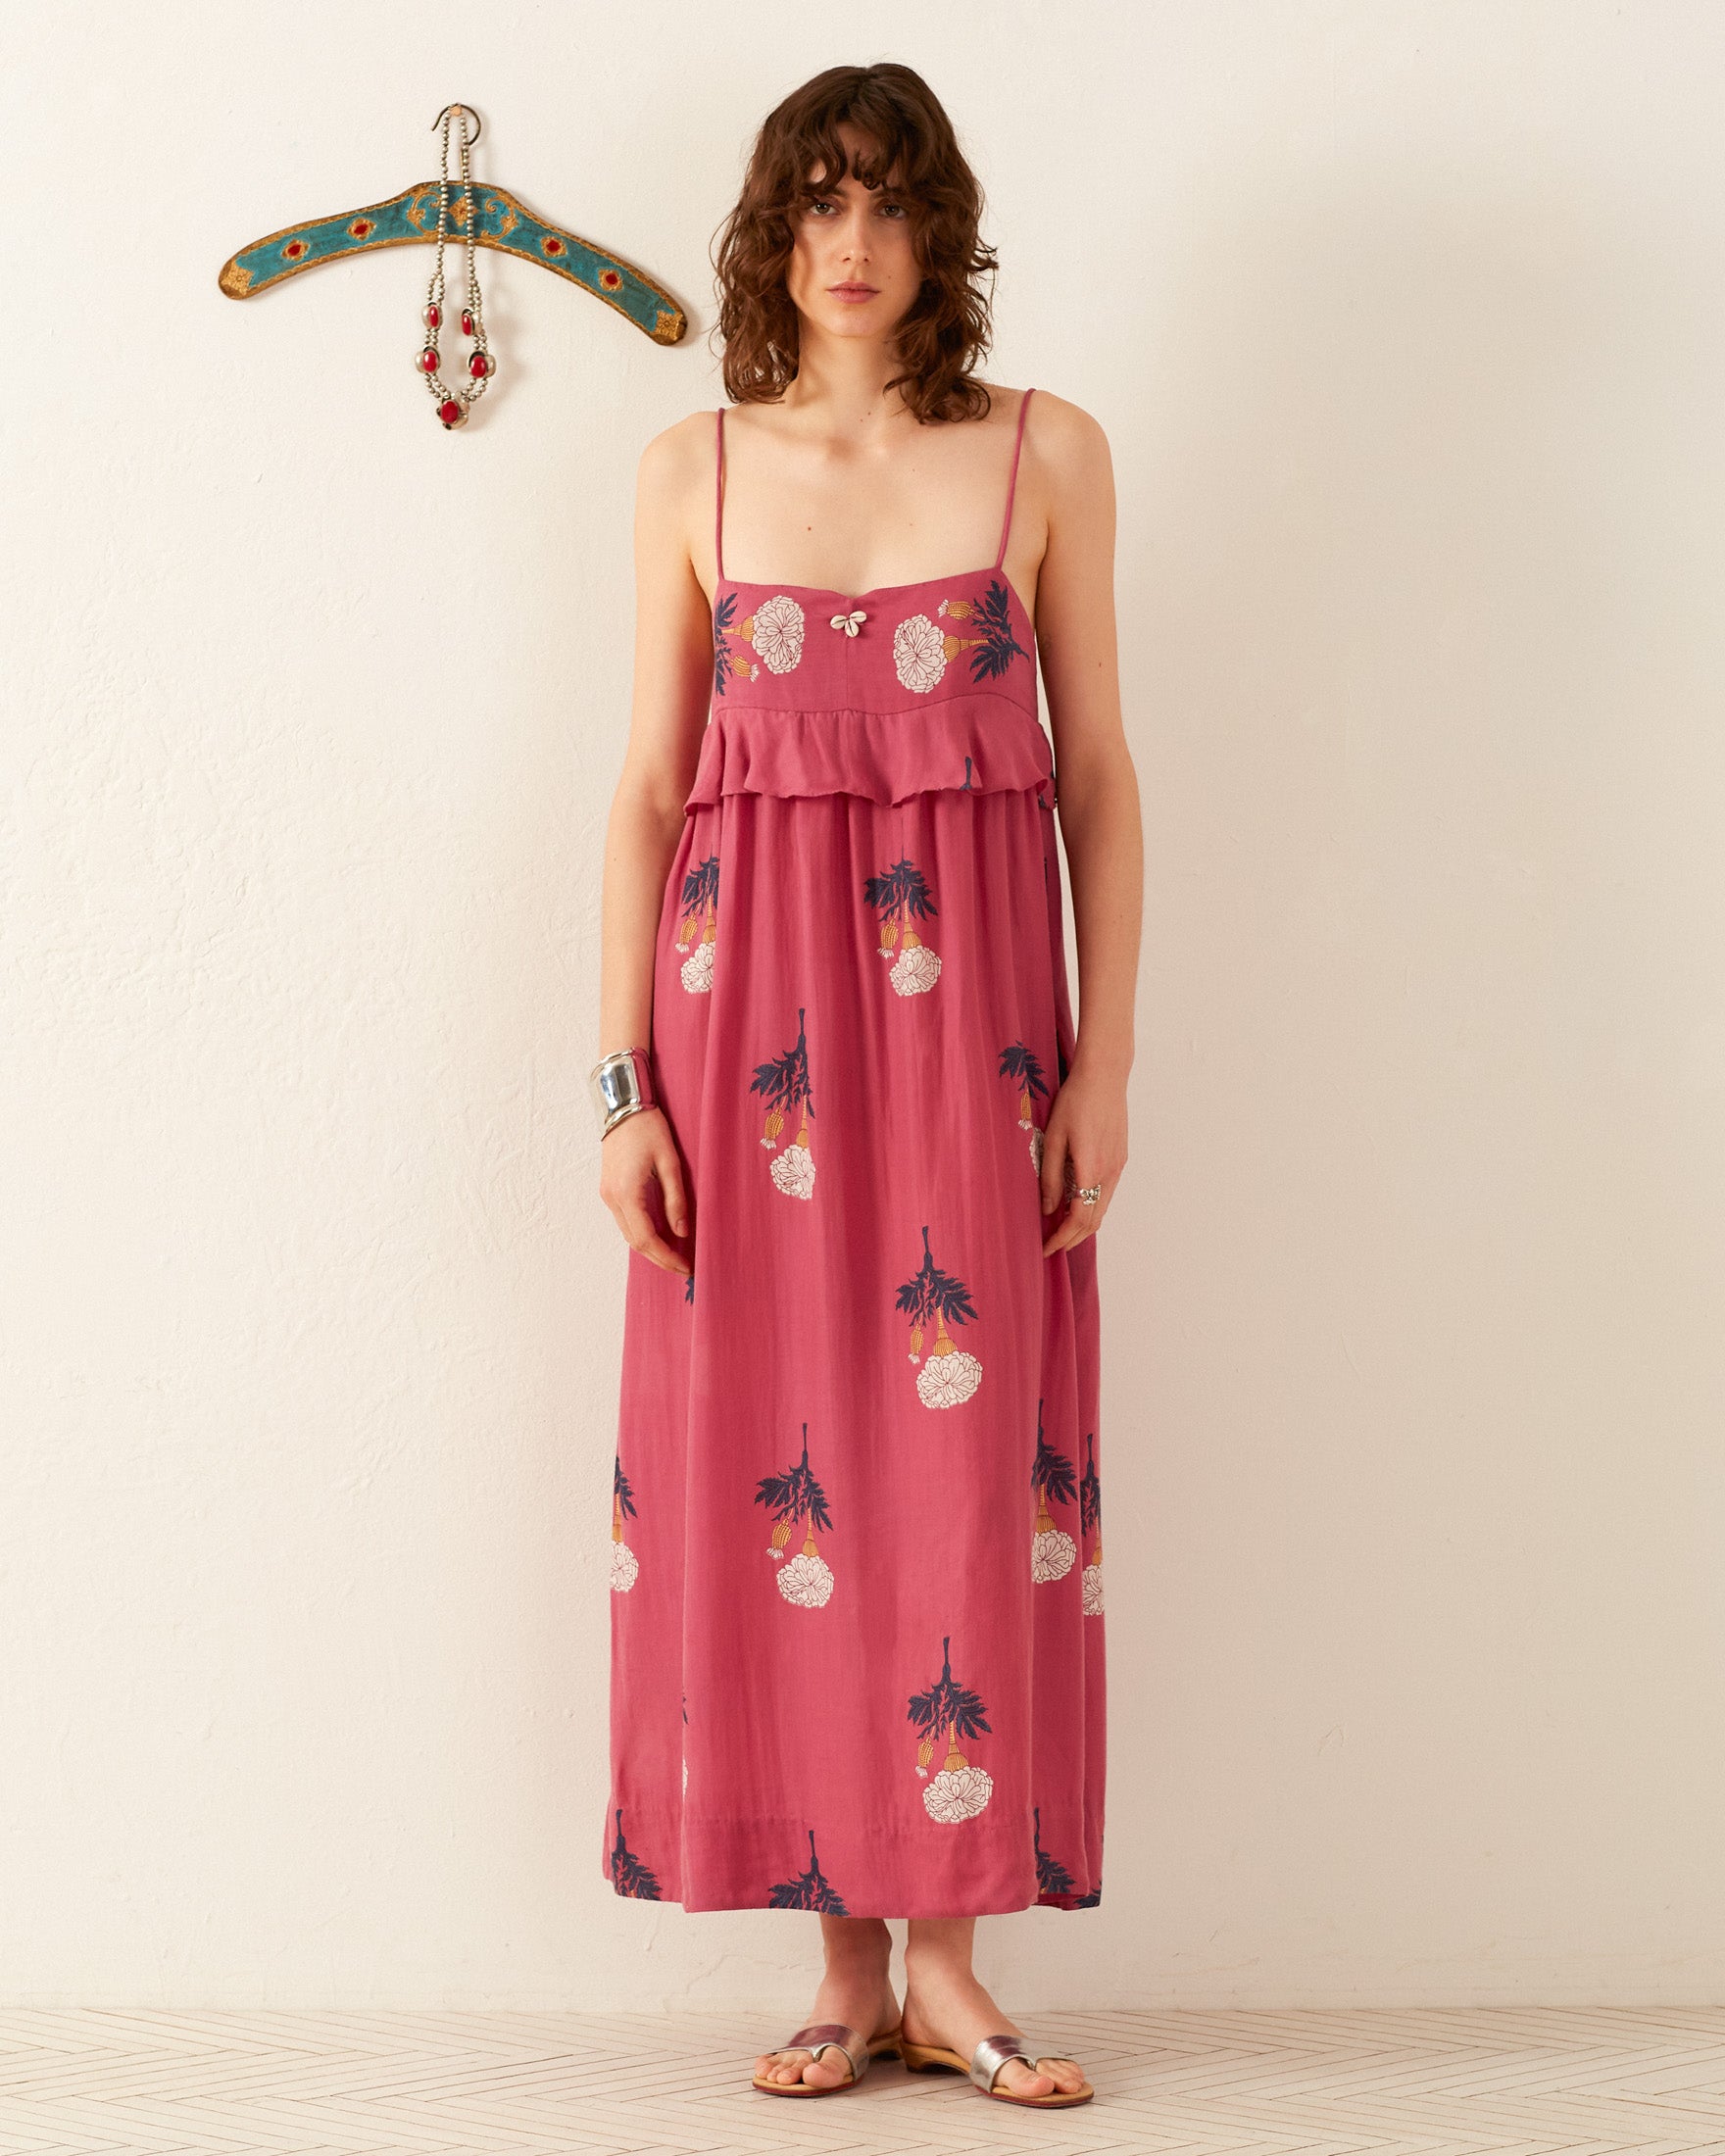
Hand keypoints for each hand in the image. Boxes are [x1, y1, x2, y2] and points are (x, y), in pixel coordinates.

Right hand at [599, 1106, 692, 1275]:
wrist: (623, 1107)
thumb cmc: (649, 1128)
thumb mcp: (670, 1162)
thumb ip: (676, 1199)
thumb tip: (682, 1232)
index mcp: (627, 1193)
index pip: (646, 1238)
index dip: (666, 1257)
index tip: (686, 1267)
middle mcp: (612, 1198)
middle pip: (635, 1242)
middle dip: (659, 1259)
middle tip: (683, 1268)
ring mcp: (607, 1195)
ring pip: (628, 1234)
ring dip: (650, 1248)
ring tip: (674, 1255)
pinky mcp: (609, 1190)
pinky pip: (625, 1221)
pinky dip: (642, 1233)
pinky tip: (659, 1235)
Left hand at [1039, 1064, 1126, 1257]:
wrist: (1104, 1076)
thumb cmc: (1075, 1101)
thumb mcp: (1054, 1138)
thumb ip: (1052, 1176)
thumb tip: (1048, 1209)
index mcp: (1091, 1169)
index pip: (1078, 1219)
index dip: (1061, 1238)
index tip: (1045, 1249)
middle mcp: (1109, 1173)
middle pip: (1093, 1221)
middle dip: (1072, 1239)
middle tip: (1050, 1247)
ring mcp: (1118, 1166)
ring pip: (1102, 1209)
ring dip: (1083, 1226)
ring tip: (1061, 1232)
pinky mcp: (1120, 1158)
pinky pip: (1107, 1194)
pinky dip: (1092, 1209)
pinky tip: (1076, 1206)